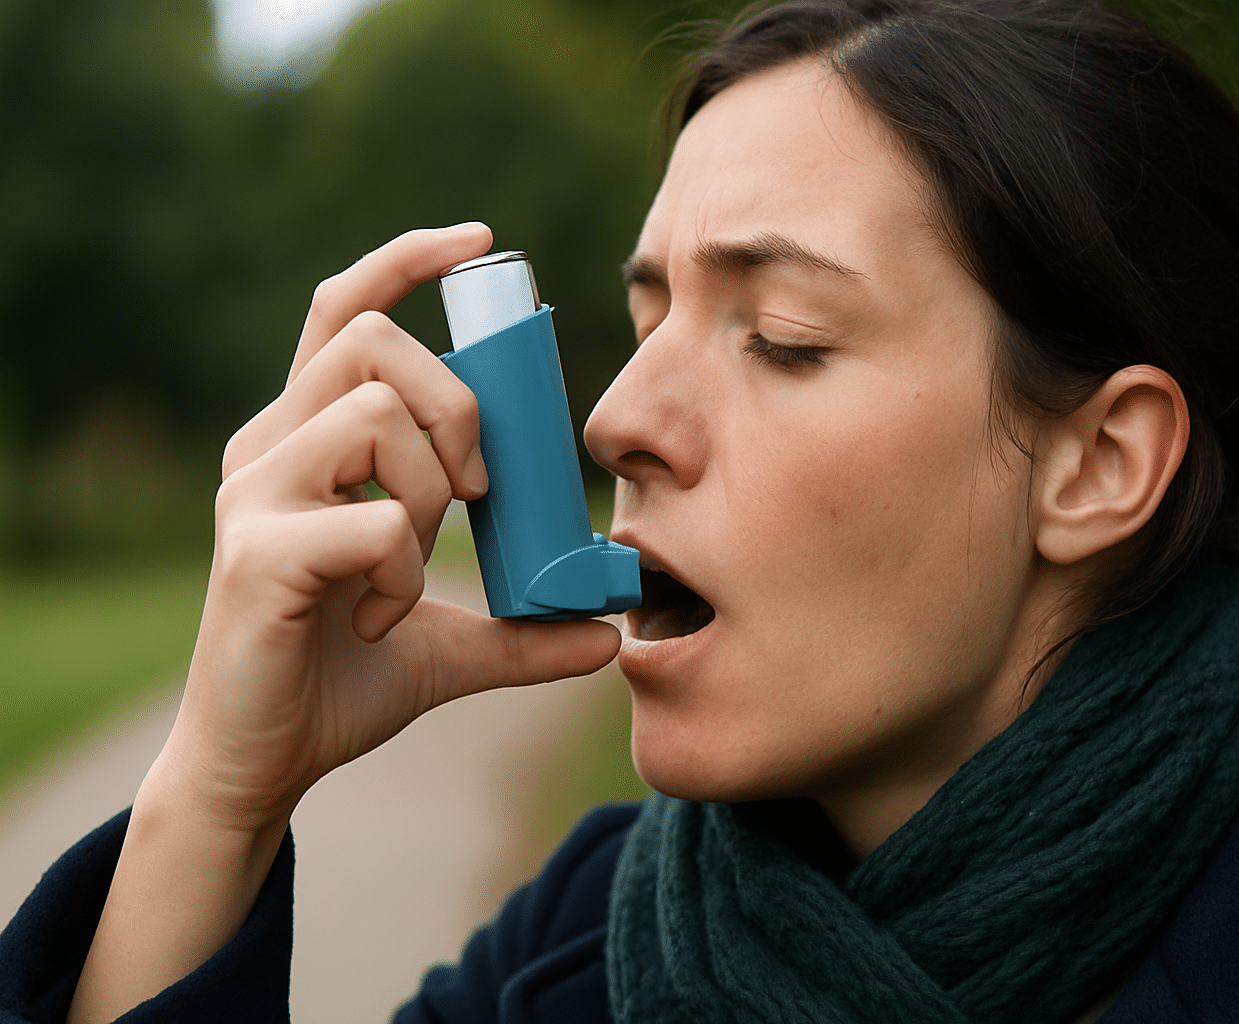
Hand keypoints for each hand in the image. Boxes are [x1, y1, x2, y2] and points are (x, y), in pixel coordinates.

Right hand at [166, 222, 619, 831]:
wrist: (264, 764)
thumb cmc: (340, 681)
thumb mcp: (449, 643)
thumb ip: (524, 628)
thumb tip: (611, 631)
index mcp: (304, 440)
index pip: (344, 309)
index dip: (408, 260)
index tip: (481, 242)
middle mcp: (267, 447)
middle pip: (374, 343)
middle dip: (456, 406)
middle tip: (477, 490)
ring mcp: (252, 495)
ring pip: (374, 418)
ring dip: (431, 493)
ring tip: (413, 570)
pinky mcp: (253, 553)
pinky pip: (371, 521)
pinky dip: (405, 569)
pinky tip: (383, 614)